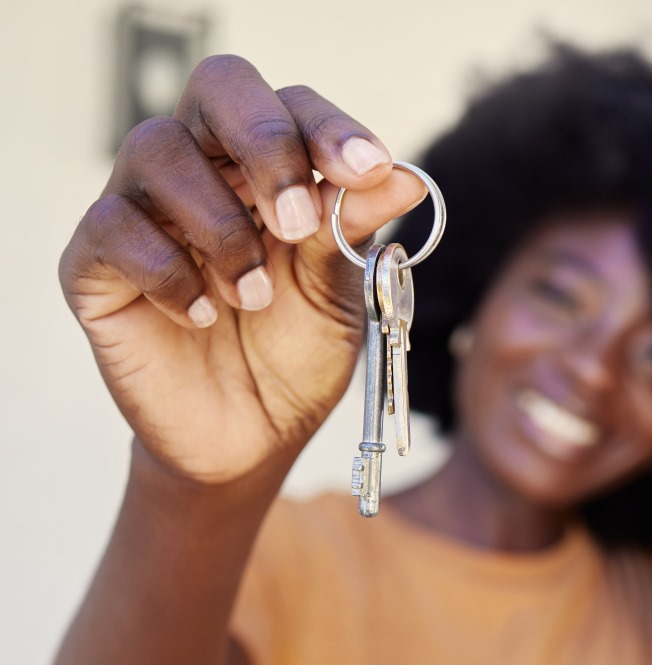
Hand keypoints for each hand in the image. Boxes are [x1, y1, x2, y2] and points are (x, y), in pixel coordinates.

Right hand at [60, 55, 424, 484]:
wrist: (253, 440)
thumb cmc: (297, 353)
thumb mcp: (342, 292)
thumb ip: (356, 230)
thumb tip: (405, 178)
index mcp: (269, 168)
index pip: (289, 104)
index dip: (327, 126)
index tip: (367, 170)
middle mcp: (203, 169)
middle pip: (218, 88)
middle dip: (267, 146)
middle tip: (299, 223)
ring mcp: (144, 209)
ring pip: (158, 150)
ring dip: (222, 226)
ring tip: (255, 296)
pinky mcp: (96, 263)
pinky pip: (114, 228)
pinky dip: (170, 272)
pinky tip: (205, 315)